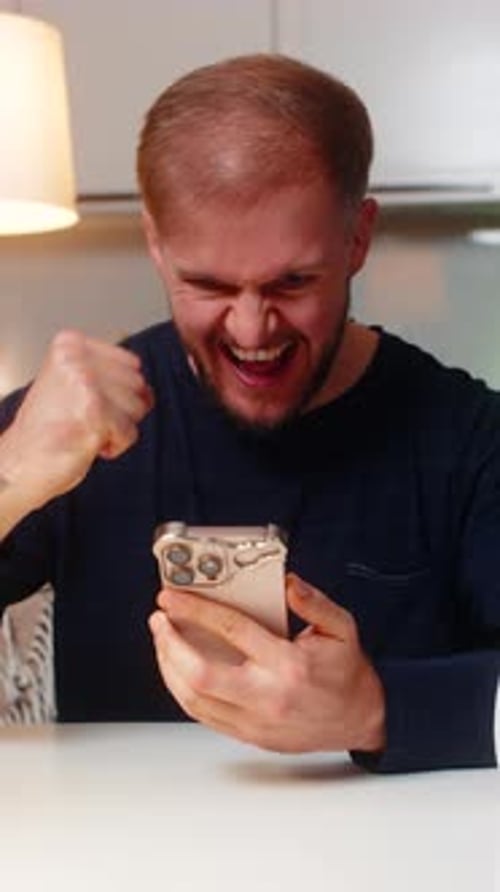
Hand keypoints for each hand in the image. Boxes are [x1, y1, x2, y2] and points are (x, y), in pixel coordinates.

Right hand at [0, 329, 153, 510]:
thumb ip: (110, 375)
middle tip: (83, 420)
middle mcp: (75, 358)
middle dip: (119, 411)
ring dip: (117, 428)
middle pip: (138, 385)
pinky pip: (130, 432)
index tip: (87, 404)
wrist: (19, 464)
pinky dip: (115, 445)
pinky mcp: (93, 412)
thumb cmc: (47, 429)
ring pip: (138, 408)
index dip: (118, 393)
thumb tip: (148, 389)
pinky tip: (87, 443)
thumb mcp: (73, 383)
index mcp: (69, 344)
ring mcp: (84, 383)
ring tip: (83, 430)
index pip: (132, 364)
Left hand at [149, 573, 385, 753]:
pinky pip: (203, 716)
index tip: (173, 597)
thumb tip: (286, 582)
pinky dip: (182, 691)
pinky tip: (177, 670)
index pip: (232, 631)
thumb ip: (313, 602)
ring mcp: (255, 721)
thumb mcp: (342, 628)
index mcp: (288, 665)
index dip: (196, 610)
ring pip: (193, 700)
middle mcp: (267, 695)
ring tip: (163, 641)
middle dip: (170, 644)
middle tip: (160, 620)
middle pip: (200, 674)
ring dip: (168, 667)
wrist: (361, 719)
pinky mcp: (249, 735)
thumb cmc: (347, 673)